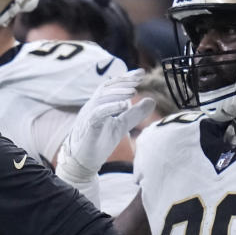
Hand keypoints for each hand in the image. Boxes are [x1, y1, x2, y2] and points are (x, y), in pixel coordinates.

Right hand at [57, 69, 152, 184]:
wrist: (83, 162)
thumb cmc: (99, 142)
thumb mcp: (121, 126)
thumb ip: (135, 114)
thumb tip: (152, 100)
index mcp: (99, 104)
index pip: (111, 86)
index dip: (125, 78)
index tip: (141, 73)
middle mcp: (92, 107)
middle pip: (106, 88)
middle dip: (123, 81)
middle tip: (139, 78)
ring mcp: (88, 116)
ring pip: (101, 98)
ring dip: (118, 93)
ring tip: (133, 91)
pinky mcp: (88, 128)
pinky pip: (97, 114)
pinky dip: (110, 108)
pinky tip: (123, 106)